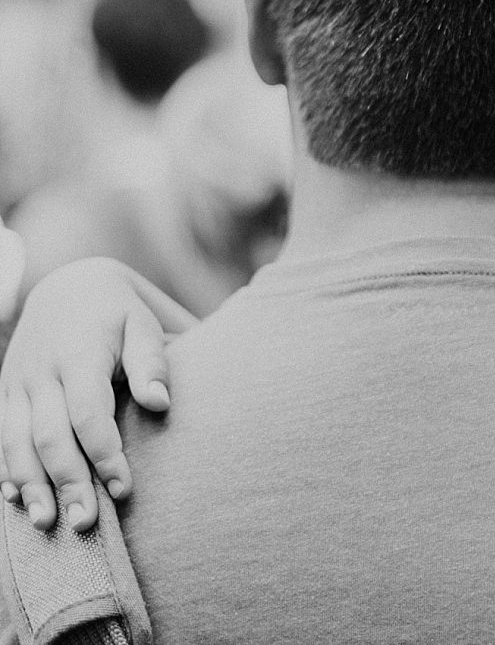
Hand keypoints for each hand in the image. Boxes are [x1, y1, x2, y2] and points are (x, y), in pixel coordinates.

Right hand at [0, 258, 194, 531]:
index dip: (104, 453)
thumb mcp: (142, 325)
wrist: (66, 287)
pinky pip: (0, 438)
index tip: (125, 490)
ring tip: (49, 524)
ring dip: (31, 486)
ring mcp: (17, 385)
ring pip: (17, 443)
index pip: (89, 412)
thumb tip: (161, 404)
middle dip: (67, 481)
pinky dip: (6, 470)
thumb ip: (152, 362)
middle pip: (50, 436)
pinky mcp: (5, 395)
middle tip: (86, 522)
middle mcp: (40, 373)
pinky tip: (17, 501)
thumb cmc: (118, 313)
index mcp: (78, 354)